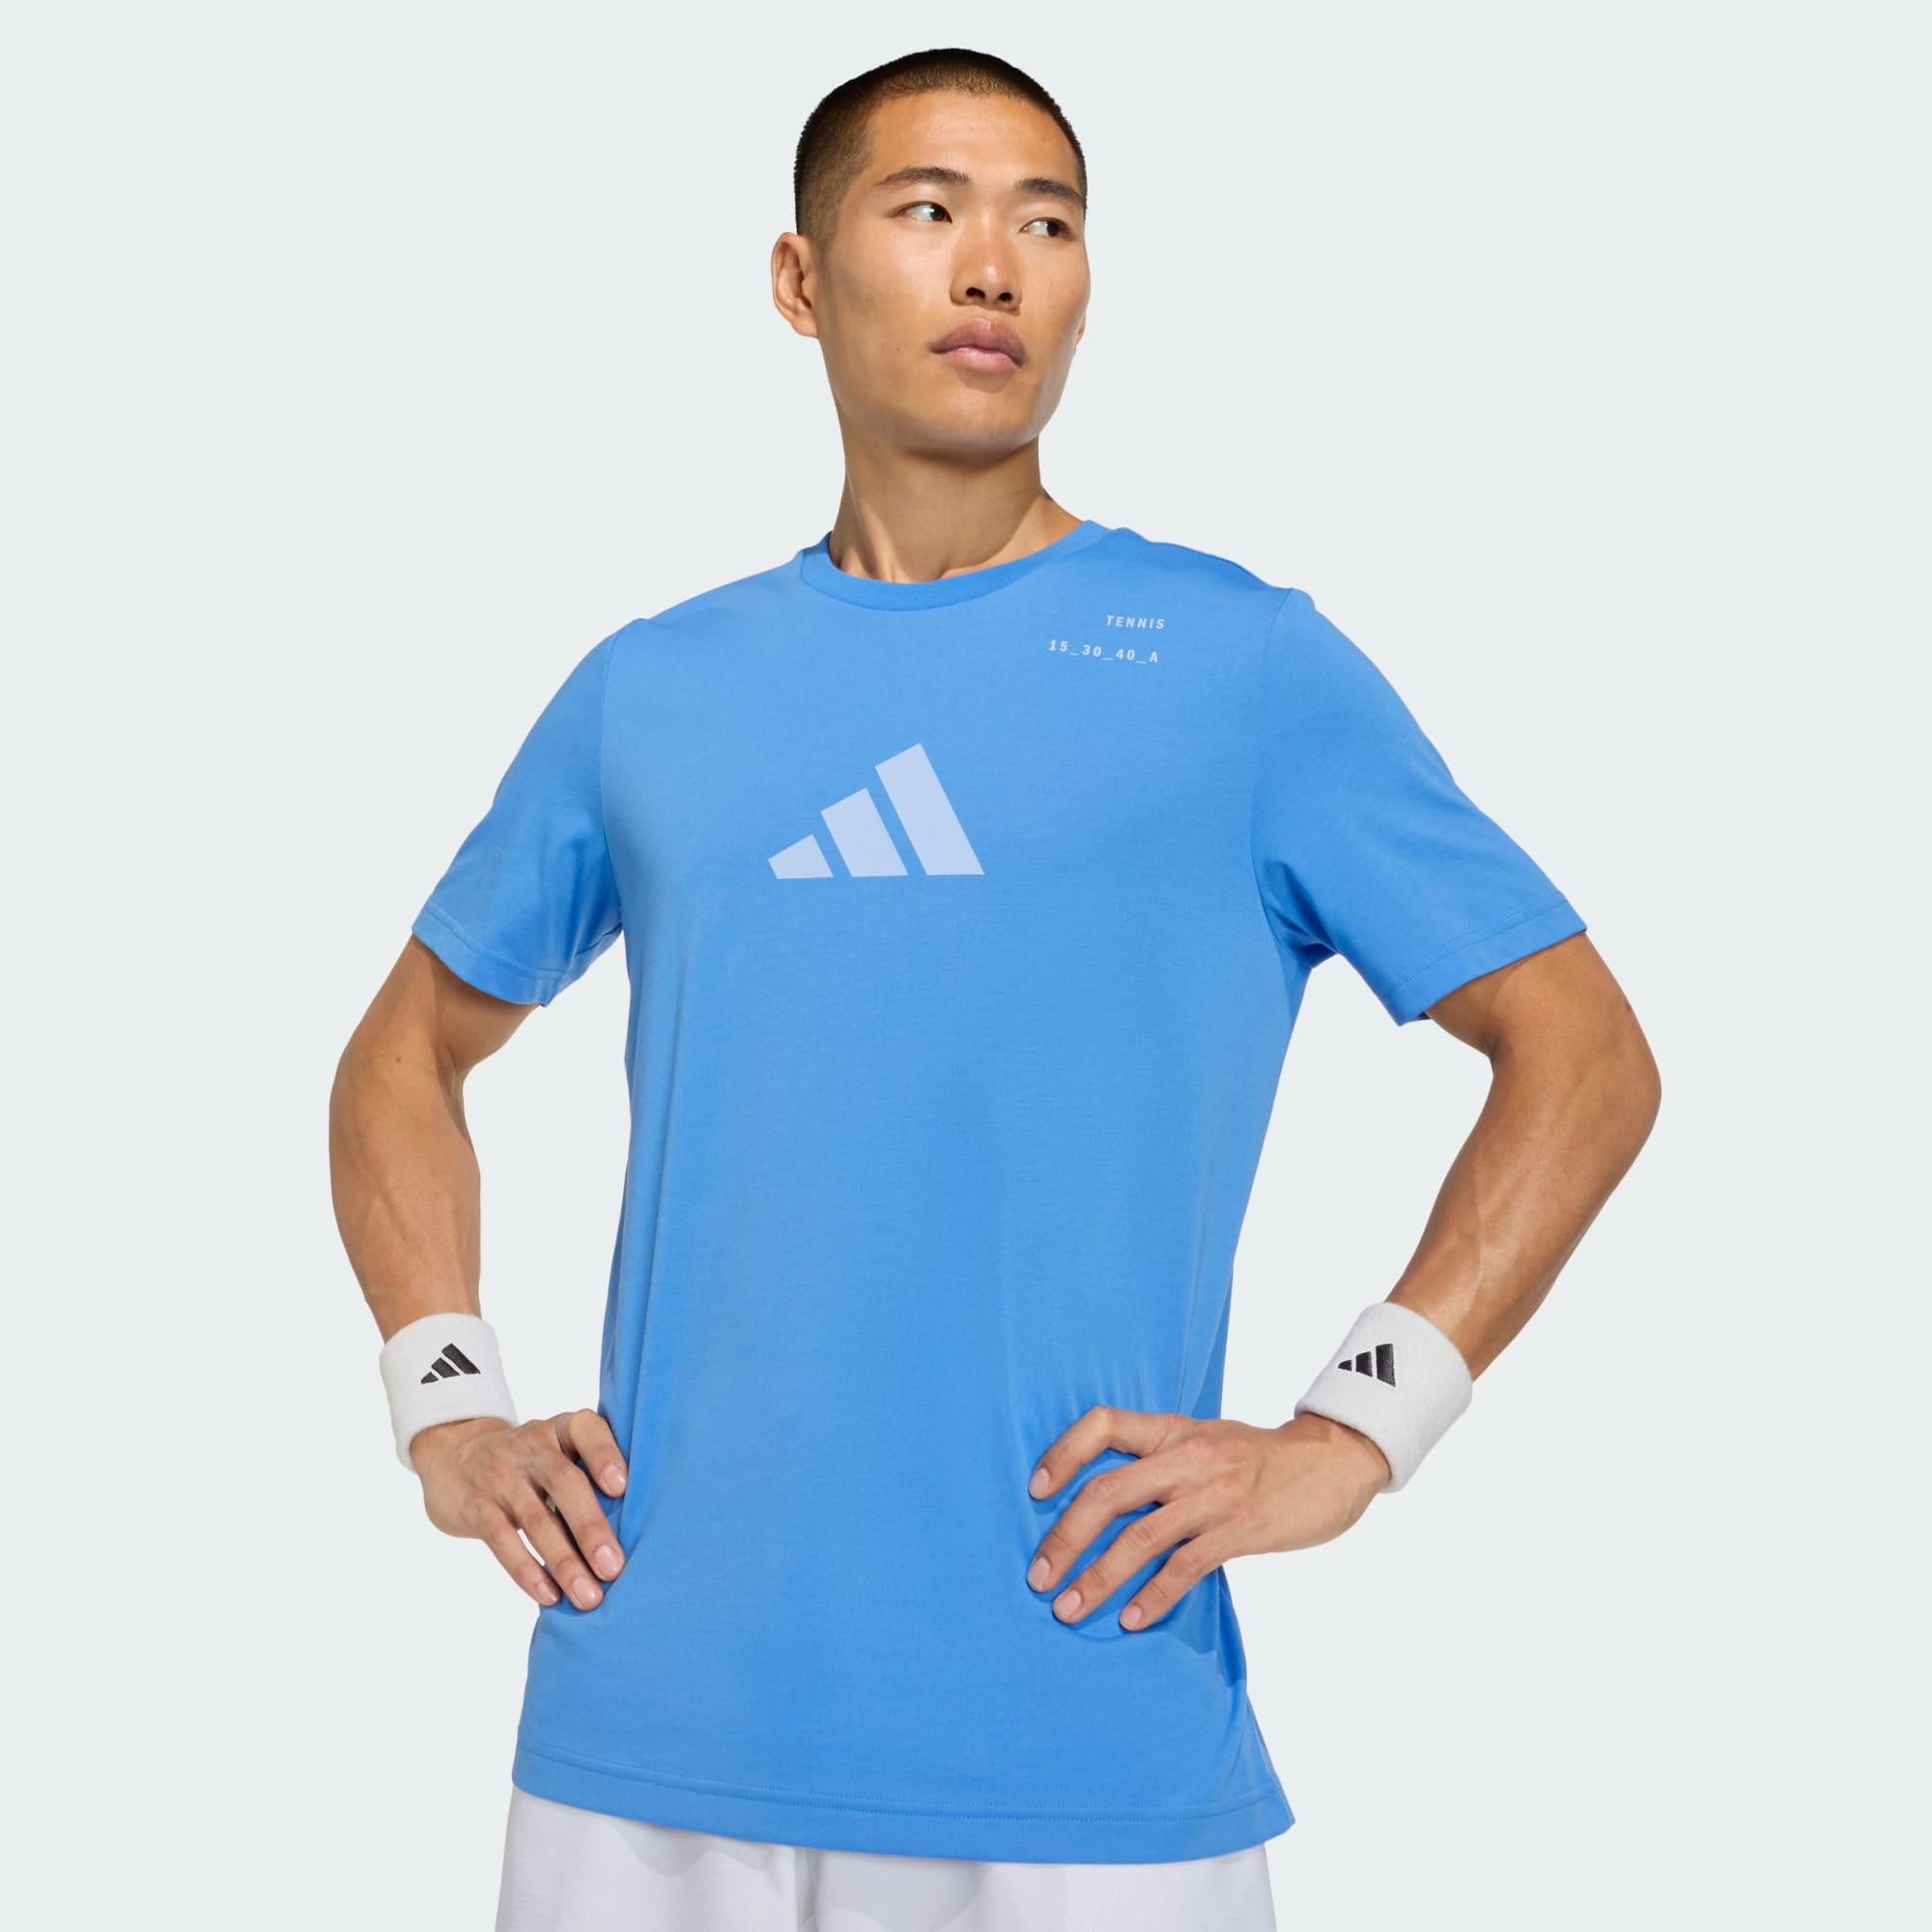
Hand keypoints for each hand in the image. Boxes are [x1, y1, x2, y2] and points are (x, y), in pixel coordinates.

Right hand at [411, 1409, 629, 1610]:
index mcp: (561, 1429)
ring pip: (537, 1521)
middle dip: (591, 1528)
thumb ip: (589, 1475)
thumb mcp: (556, 1450)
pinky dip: (528, 1571)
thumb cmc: (530, 1462)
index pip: (586, 1430)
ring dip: (565, 1562)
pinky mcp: (478, 1508)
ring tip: (589, 1597)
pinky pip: (503, 1541)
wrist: (454, 1456)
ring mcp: (502, 1477)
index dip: (605, 1455)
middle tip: (614, 1568)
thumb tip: (638, 1528)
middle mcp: (532, 1446)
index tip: (623, 1487)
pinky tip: (550, 1595)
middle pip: (565, 1484)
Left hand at [1025, 1408, 1391, 1631]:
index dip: (1062, 1453)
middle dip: (1064, 1538)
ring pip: (1139, 1538)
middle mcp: (1186, 1458)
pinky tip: (1131, 1620)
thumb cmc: (1260, 1458)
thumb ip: (1161, 1462)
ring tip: (1069, 1611)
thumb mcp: (1206, 1441)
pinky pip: (1185, 1566)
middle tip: (1038, 1578)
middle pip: (1106, 1492)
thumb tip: (1106, 1502)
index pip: (1103, 1424)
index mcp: (1172, 1431)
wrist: (1332, 1460)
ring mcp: (1212, 1495)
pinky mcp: (1240, 1529)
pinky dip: (1154, 1597)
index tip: (1035, 1491)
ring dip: (1098, 1578)